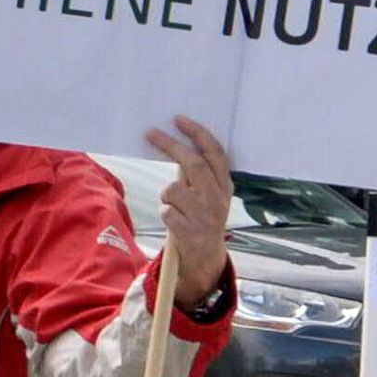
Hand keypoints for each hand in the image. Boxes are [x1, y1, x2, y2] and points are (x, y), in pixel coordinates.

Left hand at [143, 116, 234, 306]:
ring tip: (174, 206)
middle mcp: (218, 197)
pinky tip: (175, 222)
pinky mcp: (190, 230)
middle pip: (193, 163)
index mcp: (225, 185)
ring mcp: (205, 214)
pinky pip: (165, 211)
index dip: (198, 134)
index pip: (215, 153)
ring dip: (166, 195)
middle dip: (170, 145)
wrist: (206, 256)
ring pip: (172, 189)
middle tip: (151, 133)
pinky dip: (165, 214)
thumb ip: (201, 175)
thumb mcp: (212, 195)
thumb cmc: (203, 218)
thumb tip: (180, 147)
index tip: (179, 119)